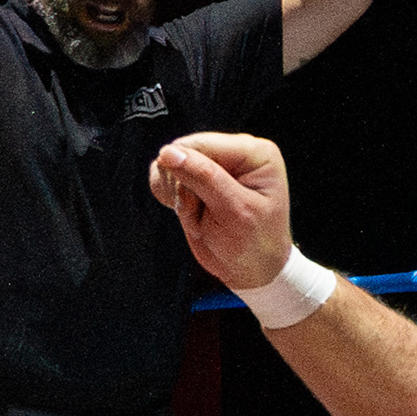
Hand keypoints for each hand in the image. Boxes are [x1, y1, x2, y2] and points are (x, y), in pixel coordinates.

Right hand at [148, 131, 298, 290]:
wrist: (251, 271)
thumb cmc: (254, 243)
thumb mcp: (235, 212)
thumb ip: (204, 178)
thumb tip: (168, 153)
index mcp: (254, 152)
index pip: (201, 145)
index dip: (189, 174)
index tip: (204, 205)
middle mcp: (234, 151)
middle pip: (181, 152)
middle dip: (184, 189)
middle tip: (207, 215)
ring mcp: (213, 163)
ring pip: (168, 166)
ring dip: (178, 198)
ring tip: (203, 216)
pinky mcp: (195, 176)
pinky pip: (163, 177)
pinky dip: (170, 198)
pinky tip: (191, 212)